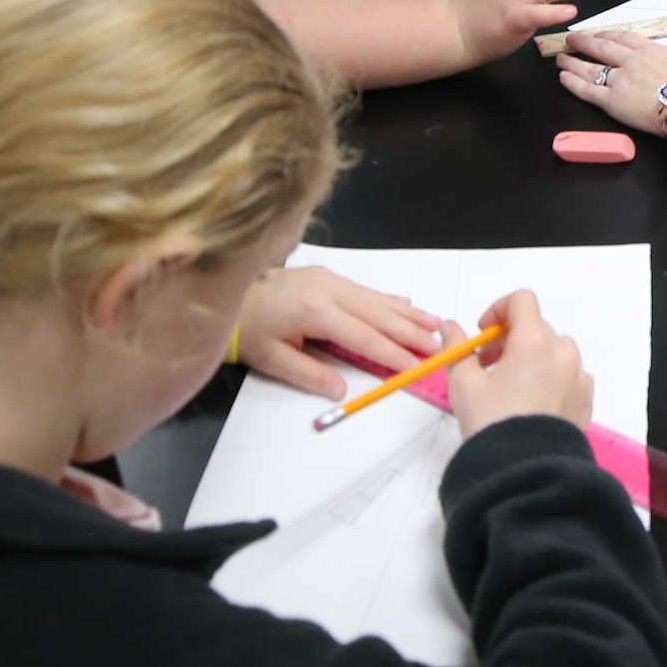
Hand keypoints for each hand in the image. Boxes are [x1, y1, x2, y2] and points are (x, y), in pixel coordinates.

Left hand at [235, 265, 448, 399]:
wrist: (227, 293)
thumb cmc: (247, 329)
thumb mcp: (273, 359)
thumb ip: (310, 375)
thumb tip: (341, 391)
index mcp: (317, 312)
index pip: (366, 338)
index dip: (394, 353)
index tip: (418, 365)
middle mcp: (329, 290)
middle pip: (380, 315)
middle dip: (411, 332)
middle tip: (439, 344)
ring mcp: (329, 279)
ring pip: (377, 299)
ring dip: (407, 313)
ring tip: (434, 324)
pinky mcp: (326, 275)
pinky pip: (366, 290)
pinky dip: (389, 300)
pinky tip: (407, 305)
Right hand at [446, 291, 593, 436]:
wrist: (524, 471)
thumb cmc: (491, 424)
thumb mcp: (463, 383)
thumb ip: (456, 348)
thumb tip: (449, 327)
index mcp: (534, 342)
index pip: (522, 301)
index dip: (499, 310)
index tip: (483, 334)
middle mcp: (562, 354)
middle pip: (536, 327)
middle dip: (509, 339)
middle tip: (487, 365)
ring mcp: (578, 377)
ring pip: (555, 351)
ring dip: (532, 357)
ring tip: (510, 387)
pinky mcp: (585, 400)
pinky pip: (569, 375)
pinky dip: (550, 378)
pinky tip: (531, 403)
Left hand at [556, 29, 666, 136]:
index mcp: (655, 51)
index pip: (626, 37)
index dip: (610, 34)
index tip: (601, 34)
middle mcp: (633, 61)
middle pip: (602, 47)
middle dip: (585, 42)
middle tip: (572, 39)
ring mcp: (621, 80)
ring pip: (591, 67)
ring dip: (573, 61)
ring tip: (561, 57)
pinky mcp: (613, 102)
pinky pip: (588, 90)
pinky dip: (573, 83)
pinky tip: (562, 78)